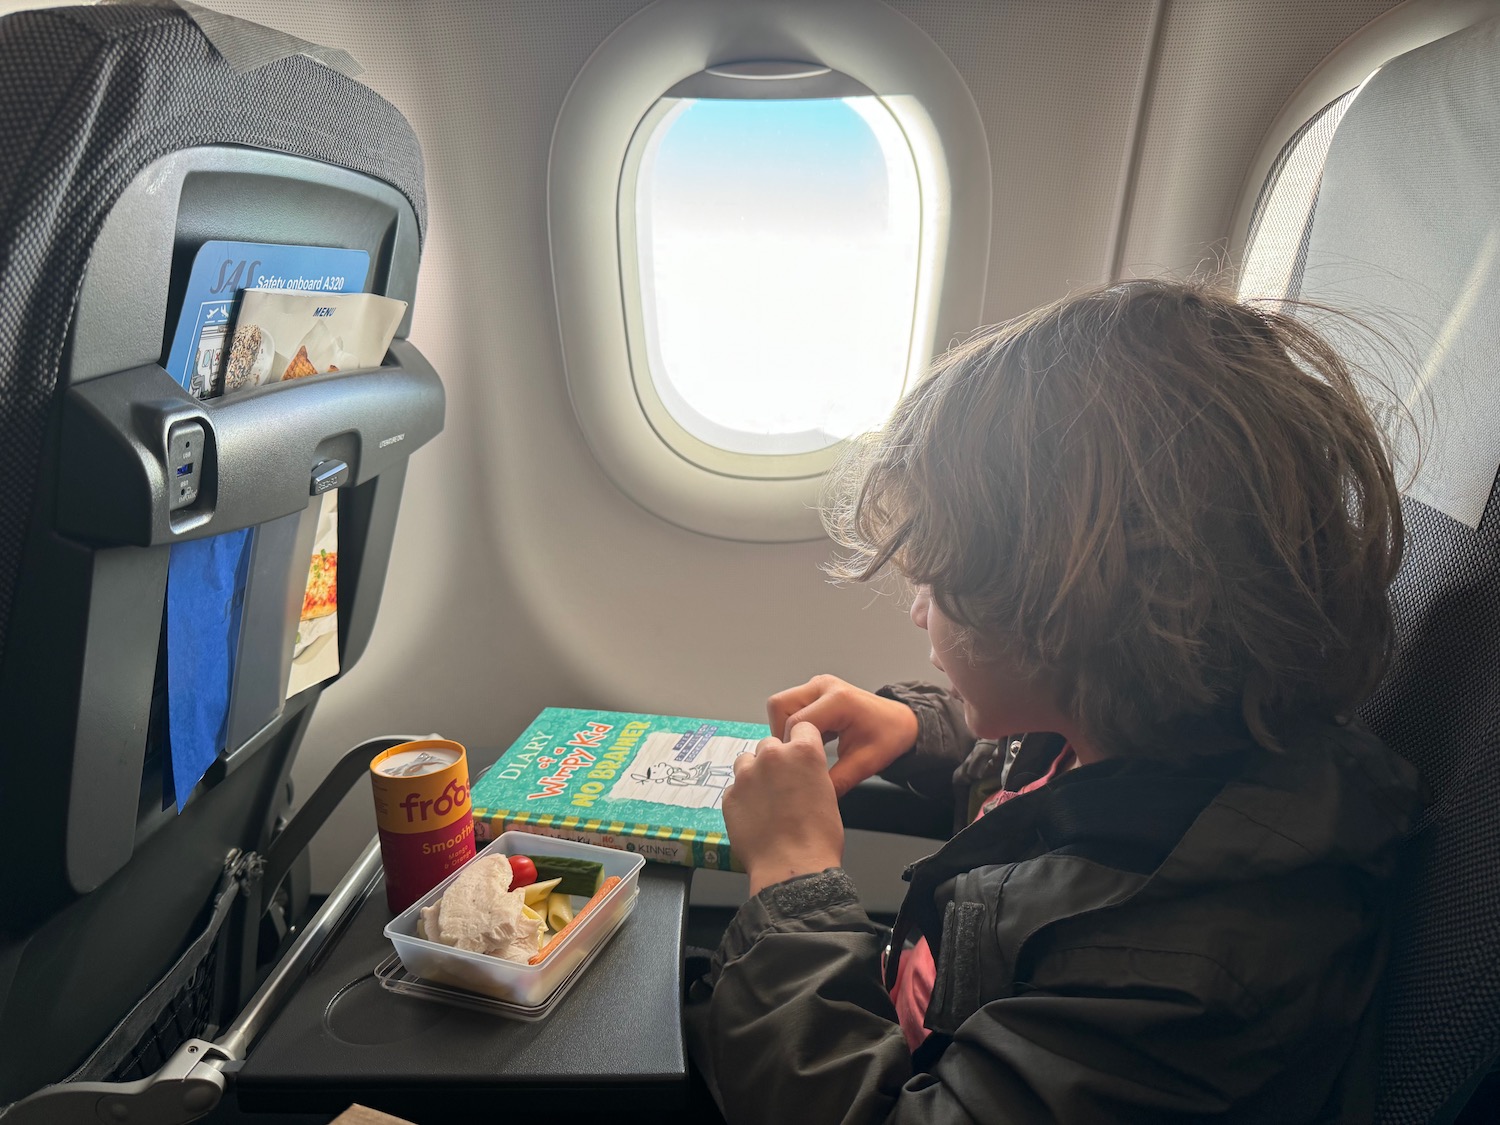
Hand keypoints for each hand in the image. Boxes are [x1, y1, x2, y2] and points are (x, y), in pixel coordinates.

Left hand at [723, 722, 844, 895]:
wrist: (792, 868)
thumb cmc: (818, 837)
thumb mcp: (828, 794)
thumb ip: (810, 772)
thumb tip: (801, 774)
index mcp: (803, 752)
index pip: (801, 727)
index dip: (801, 742)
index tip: (799, 756)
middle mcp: (773, 756)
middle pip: (770, 744)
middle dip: (775, 760)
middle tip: (782, 786)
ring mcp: (746, 775)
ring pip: (746, 761)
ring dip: (754, 774)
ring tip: (765, 800)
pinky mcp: (729, 795)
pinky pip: (735, 787)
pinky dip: (742, 797)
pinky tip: (754, 816)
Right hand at [767, 675, 919, 796]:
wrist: (901, 722)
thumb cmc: (888, 737)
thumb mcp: (864, 764)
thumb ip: (835, 781)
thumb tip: (811, 799)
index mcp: (838, 699)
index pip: (795, 724)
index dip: (792, 749)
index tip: (798, 768)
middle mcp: (824, 686)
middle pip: (779, 706)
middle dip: (782, 734)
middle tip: (796, 757)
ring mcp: (818, 686)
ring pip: (781, 706)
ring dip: (785, 729)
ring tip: (804, 750)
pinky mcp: (815, 692)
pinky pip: (790, 708)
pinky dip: (793, 726)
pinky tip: (810, 742)